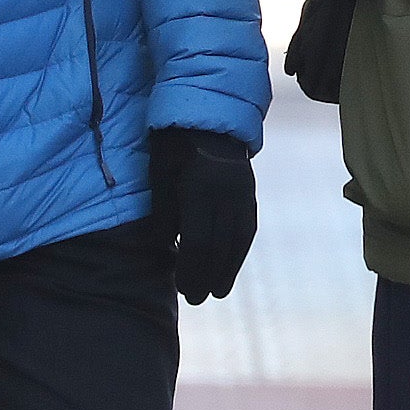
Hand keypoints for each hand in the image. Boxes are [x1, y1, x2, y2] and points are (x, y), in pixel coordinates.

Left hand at [151, 127, 259, 303]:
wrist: (208, 111)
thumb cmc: (173, 142)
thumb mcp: (159, 172)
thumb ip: (163, 211)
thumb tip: (166, 247)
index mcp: (201, 188)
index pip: (199, 241)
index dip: (192, 270)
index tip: (183, 289)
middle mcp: (227, 193)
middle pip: (221, 245)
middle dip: (209, 275)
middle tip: (198, 299)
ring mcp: (243, 191)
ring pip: (239, 239)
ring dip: (229, 268)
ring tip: (219, 290)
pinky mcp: (249, 190)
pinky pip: (248, 226)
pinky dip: (240, 249)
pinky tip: (231, 262)